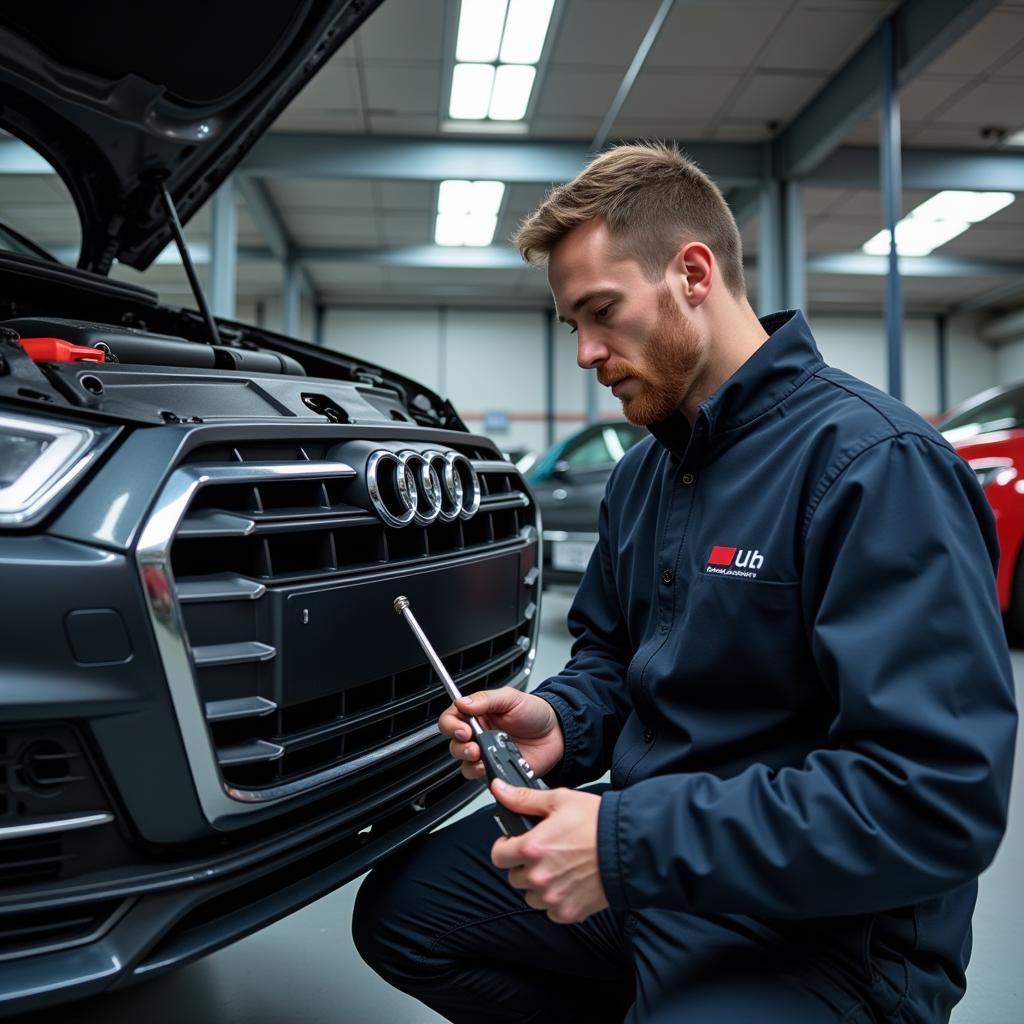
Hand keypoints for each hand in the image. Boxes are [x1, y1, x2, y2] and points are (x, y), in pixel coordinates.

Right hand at [438, 688, 564, 780]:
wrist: (557, 733)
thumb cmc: (535, 713)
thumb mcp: (511, 698)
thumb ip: (486, 700)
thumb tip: (462, 702)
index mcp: (478, 715)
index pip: (451, 719)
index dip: (451, 725)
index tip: (463, 729)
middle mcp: (479, 736)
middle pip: (454, 744)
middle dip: (460, 747)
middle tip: (474, 746)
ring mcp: (487, 755)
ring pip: (464, 764)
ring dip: (470, 762)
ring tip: (482, 756)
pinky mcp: (496, 771)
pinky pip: (482, 778)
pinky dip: (484, 774)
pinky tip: (492, 767)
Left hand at [489, 780, 607, 923]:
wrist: (631, 848)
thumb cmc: (597, 823)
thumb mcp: (559, 800)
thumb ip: (524, 799)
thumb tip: (499, 789)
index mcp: (532, 848)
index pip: (498, 856)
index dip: (505, 846)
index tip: (516, 843)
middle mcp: (538, 876)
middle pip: (514, 877)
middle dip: (524, 865)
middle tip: (545, 852)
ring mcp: (553, 897)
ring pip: (531, 896)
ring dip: (539, 884)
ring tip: (560, 867)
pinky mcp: (569, 912)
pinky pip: (550, 911)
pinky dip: (557, 899)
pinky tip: (571, 882)